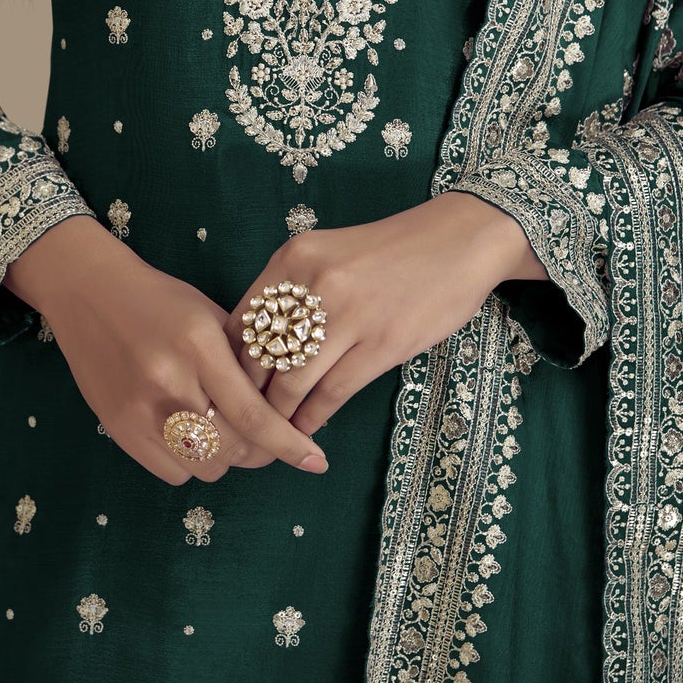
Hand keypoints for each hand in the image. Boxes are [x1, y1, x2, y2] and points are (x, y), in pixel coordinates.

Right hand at [4, 214, 330, 485]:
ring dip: (227, 458)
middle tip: (269, 439)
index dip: (288, 443)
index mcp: (199, 345)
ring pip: (207, 468)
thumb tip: (286, 404)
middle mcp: (169, 381)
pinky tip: (192, 434)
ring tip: (226, 430)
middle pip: (234, 448)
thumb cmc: (159, 298)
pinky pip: (173, 473)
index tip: (316, 461)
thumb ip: (243, 359)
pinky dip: (192, 463)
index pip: (253, 413)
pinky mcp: (119, 429)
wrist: (88, 292)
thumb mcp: (209, 315)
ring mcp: (140, 410)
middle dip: (261, 452)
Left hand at [221, 191, 536, 443]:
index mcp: (293, 259)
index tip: (224, 396)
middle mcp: (313, 283)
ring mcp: (348, 315)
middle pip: (259, 359)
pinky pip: (331, 394)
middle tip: (238, 431)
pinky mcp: (382, 344)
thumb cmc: (390, 252)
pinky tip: (306, 432)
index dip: (226, 368)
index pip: (240, 325)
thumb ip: (290, 294)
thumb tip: (253, 352)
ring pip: (290, 384)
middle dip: (244, 402)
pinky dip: (312, 419)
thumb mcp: (327, 256)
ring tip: (269, 442)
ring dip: (276, 421)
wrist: (458, 241)